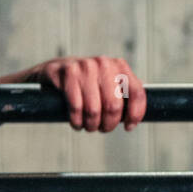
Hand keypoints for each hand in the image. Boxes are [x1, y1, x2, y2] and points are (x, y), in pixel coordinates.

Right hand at [27, 56, 146, 131]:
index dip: (135, 115)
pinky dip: (76, 121)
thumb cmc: (86, 85)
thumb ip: (123, 96)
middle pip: (114, 106)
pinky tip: (76, 122)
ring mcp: (85, 67)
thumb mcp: (108, 84)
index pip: (137, 93)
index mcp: (119, 65)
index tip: (128, 127)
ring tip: (88, 126)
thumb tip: (133, 121)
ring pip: (94, 110)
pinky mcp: (67, 73)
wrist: (54, 71)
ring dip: (90, 126)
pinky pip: (76, 107)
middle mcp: (104, 63)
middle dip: (108, 124)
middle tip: (102, 128)